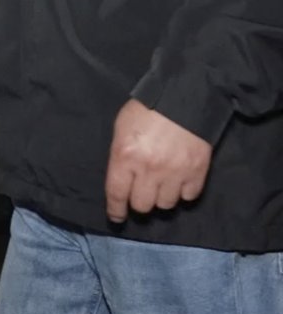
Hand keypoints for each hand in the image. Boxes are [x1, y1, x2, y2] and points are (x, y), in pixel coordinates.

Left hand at [104, 99, 212, 222]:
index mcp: (125, 157)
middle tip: (141, 194)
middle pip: (142, 205)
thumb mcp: (121, 128)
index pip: (117, 194)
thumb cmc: (147, 108)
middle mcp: (149, 169)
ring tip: (161, 185)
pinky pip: (189, 196)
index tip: (117, 217)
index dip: (116, 210)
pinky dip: (183, 193)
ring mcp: (175, 172)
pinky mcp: (198, 171)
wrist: (186, 95)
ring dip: (162, 198)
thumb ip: (120, 155)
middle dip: (139, 202)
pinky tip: (180, 182)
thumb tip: (120, 178)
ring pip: (166, 204)